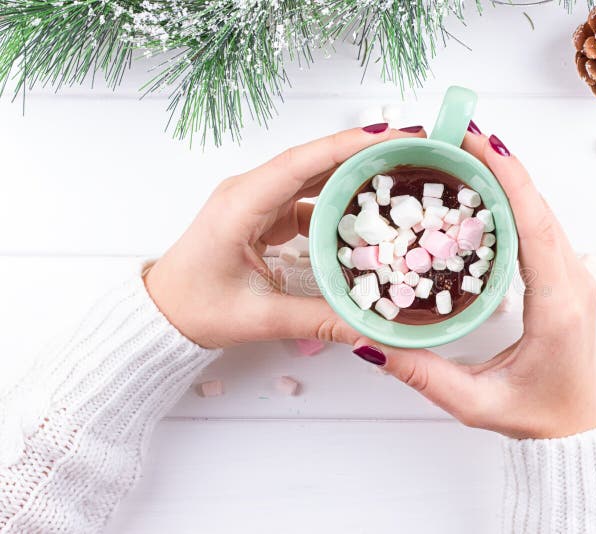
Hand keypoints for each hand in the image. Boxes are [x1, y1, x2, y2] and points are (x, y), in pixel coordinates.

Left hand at [145, 124, 426, 348]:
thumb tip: (371, 329)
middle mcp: (250, 192)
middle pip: (315, 160)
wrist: (161, 313)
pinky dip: (338, 201)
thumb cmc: (194, 308)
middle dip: (363, 151)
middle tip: (412, 148)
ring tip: (399, 173)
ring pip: (313, 176)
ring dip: (353, 172)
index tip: (392, 134)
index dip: (349, 145)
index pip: (302, 162)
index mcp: (241, 204)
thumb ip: (320, 320)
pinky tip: (367, 213)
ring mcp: (257, 201)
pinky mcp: (264, 215)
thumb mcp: (260, 317)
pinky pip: (308, 198)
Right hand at [352, 126, 595, 438]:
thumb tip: (369, 342)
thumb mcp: (475, 404)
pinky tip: (485, 189)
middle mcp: (573, 281)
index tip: (480, 143)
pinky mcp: (567, 277)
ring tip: (465, 152)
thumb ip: (422, 375)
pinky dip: (516, 200)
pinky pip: (541, 227)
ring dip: (508, 178)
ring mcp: (575, 276)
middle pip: (539, 207)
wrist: (580, 431)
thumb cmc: (537, 418)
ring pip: (542, 212)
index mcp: (557, 304)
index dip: (509, 179)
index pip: (534, 226)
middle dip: (501, 165)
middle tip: (458, 135)